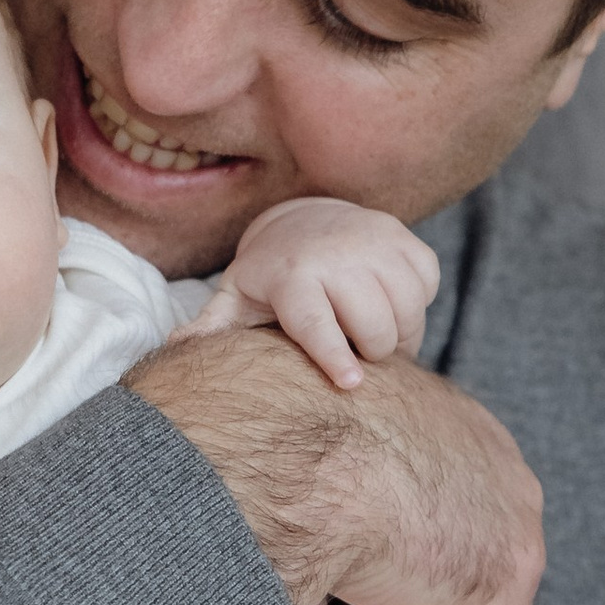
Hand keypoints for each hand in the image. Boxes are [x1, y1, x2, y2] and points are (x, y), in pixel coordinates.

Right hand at [128, 332, 544, 604]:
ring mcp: (505, 513)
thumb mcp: (281, 457)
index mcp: (428, 415)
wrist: (275, 450)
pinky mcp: (503, 575)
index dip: (379, 571)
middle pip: (451, 561)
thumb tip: (249, 533)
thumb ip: (295, 490)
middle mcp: (484, 454)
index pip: (421, 508)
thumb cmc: (251, 441)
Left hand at [197, 198, 440, 390]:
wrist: (305, 220)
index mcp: (292, 275)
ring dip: (400, 335)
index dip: (333, 355)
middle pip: (376, 330)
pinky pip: (427, 288)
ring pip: (408, 313)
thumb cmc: (270, 277)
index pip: (316, 322)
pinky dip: (416, 304)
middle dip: (373, 354)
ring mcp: (376, 242)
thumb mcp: (238, 299)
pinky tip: (389, 301)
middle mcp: (337, 254)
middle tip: (357, 353)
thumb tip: (176, 349)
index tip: (351, 384)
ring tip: (373, 334)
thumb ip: (212, 327)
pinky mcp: (406, 239)